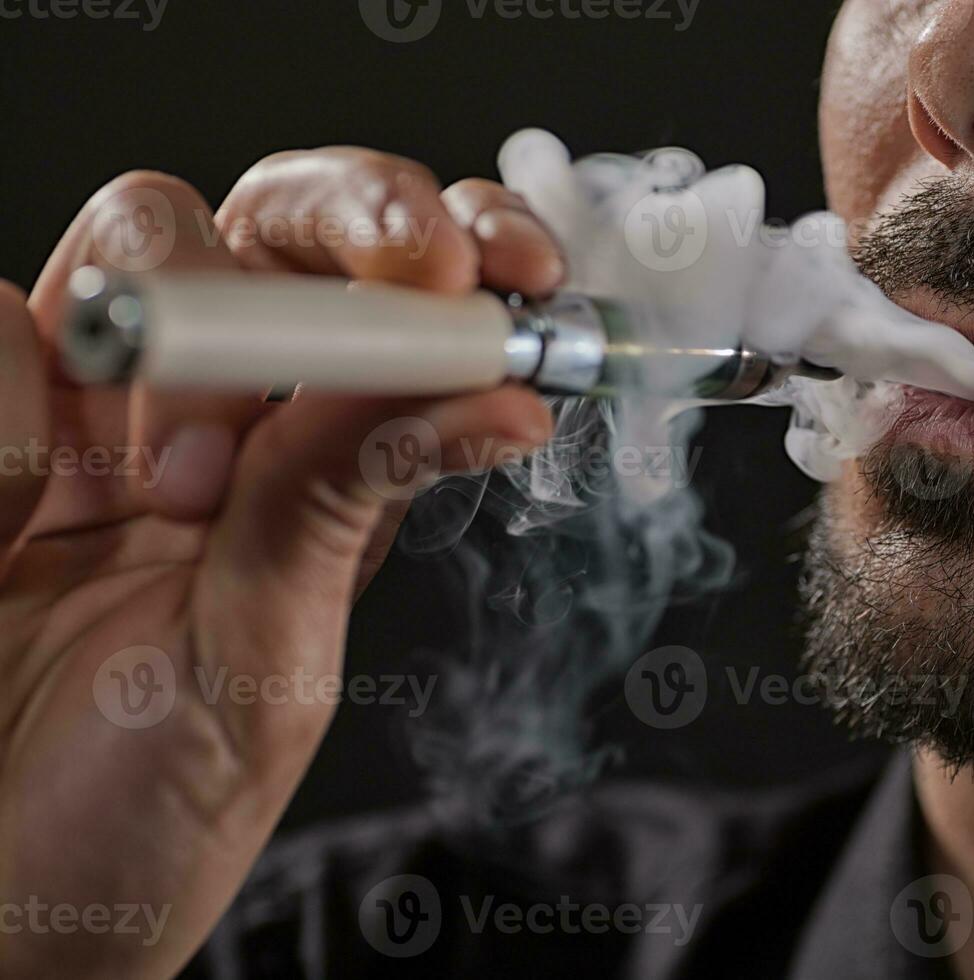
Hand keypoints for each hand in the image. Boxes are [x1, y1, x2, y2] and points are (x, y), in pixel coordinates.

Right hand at [0, 149, 564, 977]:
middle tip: (402, 273)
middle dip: (343, 224)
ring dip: (171, 352)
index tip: (513, 263)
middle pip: (276, 219)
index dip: (461, 246)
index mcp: (315, 460)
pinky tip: (7, 533)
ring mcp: (80, 404)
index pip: (397, 297)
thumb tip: (508, 390)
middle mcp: (206, 408)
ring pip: (134, 243)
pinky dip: (9, 424)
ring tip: (156, 500)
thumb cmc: (142, 808)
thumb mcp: (269, 660)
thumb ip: (355, 498)